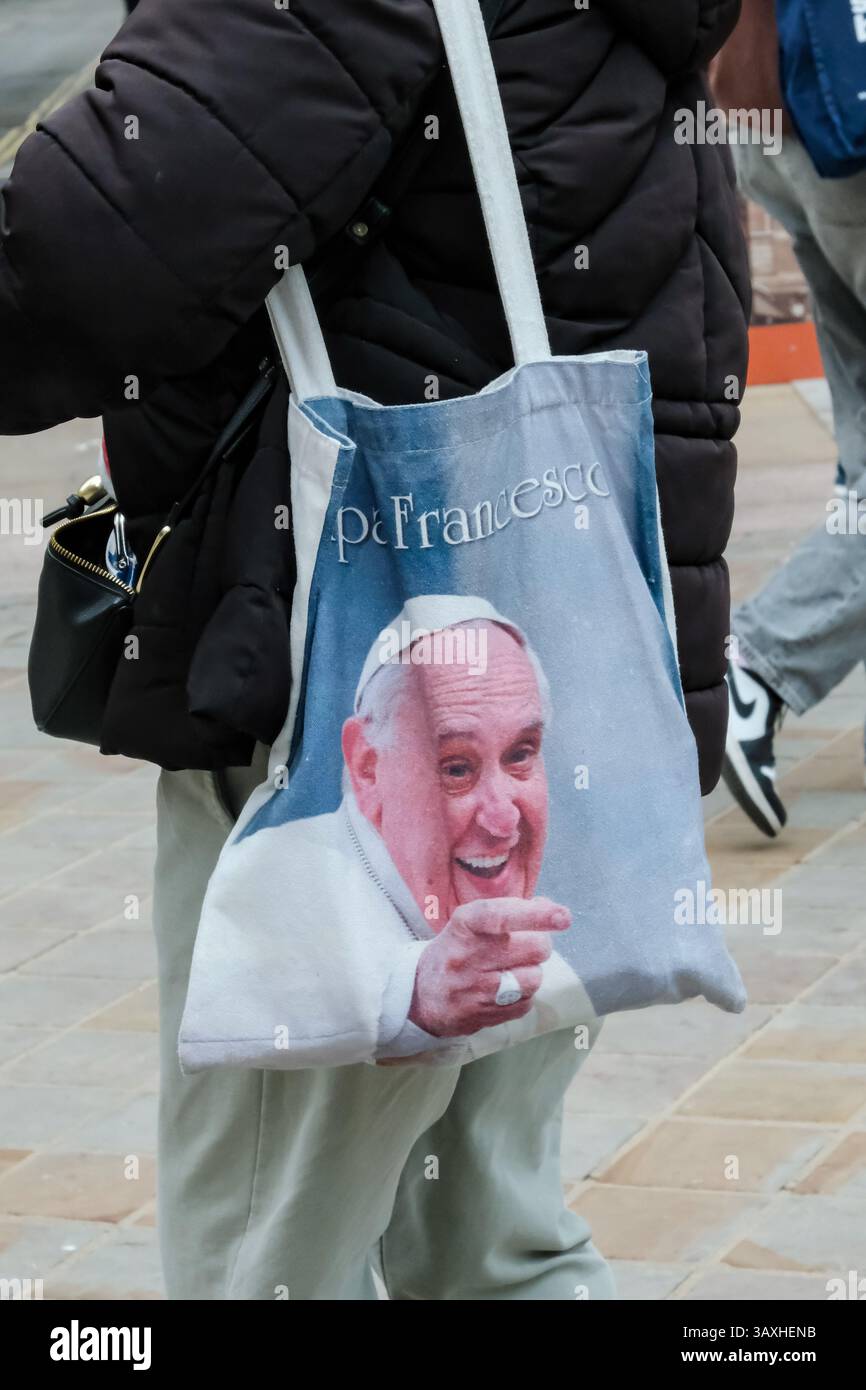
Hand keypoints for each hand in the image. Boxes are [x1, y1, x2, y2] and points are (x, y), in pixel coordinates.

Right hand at [407, 896, 569, 1038]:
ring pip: (534, 978)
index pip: (501, 916)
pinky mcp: (484, 1016)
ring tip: (513, 968)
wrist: (418, 996)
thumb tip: (551, 910)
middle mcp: (468, 957)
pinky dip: (523, 995)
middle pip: (534, 948)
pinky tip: (506, 989)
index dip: (536, 915)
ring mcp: (476, 991)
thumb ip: (507, 913)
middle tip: (527, 943)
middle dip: (540, 943)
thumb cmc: (454, 951)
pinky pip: (526, 1003)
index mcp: (464, 926)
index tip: (562, 916)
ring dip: (532, 971)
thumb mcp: (468, 923)